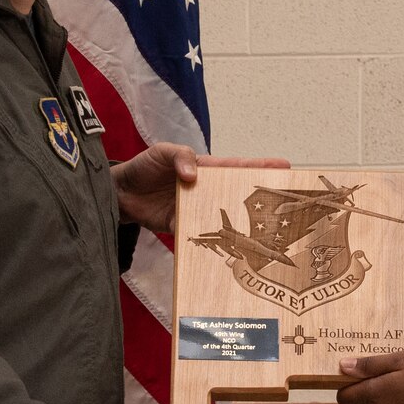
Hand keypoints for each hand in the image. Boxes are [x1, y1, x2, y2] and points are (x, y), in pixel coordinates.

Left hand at [110, 146, 288, 234]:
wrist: (119, 192)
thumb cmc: (144, 166)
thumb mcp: (161, 152)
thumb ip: (178, 156)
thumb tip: (192, 173)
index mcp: (205, 169)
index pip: (236, 167)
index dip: (259, 166)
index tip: (283, 166)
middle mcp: (205, 191)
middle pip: (236, 195)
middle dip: (260, 200)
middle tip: (285, 204)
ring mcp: (196, 211)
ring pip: (224, 219)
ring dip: (242, 225)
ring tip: (266, 232)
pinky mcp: (182, 228)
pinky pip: (201, 236)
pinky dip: (214, 244)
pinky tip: (231, 252)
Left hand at [336, 351, 403, 403]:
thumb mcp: (399, 360)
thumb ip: (370, 364)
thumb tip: (342, 365)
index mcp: (372, 393)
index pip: (343, 397)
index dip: (345, 385)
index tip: (356, 373)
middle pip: (362, 400)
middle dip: (369, 387)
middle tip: (388, 371)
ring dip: (385, 394)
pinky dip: (397, 402)